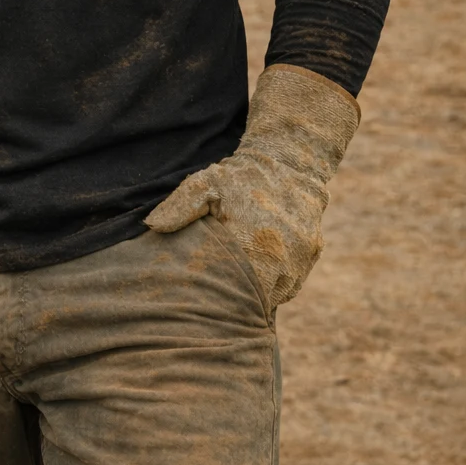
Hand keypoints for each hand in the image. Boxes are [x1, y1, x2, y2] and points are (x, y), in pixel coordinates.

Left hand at [145, 65, 359, 310]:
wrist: (289, 161)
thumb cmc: (241, 177)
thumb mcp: (205, 184)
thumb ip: (181, 207)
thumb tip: (153, 227)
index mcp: (255, 249)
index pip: (236, 296)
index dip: (220, 302)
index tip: (205, 301)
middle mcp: (282, 262)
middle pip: (257, 300)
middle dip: (238, 301)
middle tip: (217, 296)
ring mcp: (301, 261)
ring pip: (276, 294)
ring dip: (259, 292)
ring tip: (236, 285)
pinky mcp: (312, 255)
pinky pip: (291, 282)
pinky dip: (275, 282)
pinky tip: (258, 270)